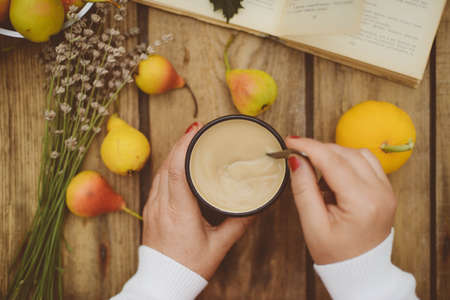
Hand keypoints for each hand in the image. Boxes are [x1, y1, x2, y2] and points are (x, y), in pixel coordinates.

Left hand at [142, 122, 253, 278]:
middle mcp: (161, 205)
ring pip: (160, 171)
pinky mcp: (150, 211)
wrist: (162, 283)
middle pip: (167, 164)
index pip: (176, 170)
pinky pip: (157, 180)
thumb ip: (238, 224)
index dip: (184, 146)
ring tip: (189, 141)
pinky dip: (168, 166)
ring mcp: (152, 207)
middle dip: (181, 143)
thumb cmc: (189, 267)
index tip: (196, 130)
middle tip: (197, 129)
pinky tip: (177, 163)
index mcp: (178, 211)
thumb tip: (256, 206)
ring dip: (173, 153)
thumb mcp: (219, 246)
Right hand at [285, 137, 396, 264]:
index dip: (308, 147)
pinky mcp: (386, 190)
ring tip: (316, 171)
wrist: (361, 272)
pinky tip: (333, 175)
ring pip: (358, 154)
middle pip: (346, 154)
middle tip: (297, 155)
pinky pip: (367, 163)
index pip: (332, 162)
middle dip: (319, 150)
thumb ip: (303, 188)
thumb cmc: (336, 254)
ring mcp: (386, 190)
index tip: (290, 141)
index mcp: (362, 203)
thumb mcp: (313, 224)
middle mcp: (380, 192)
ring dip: (334, 154)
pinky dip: (347, 161)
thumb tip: (296, 159)